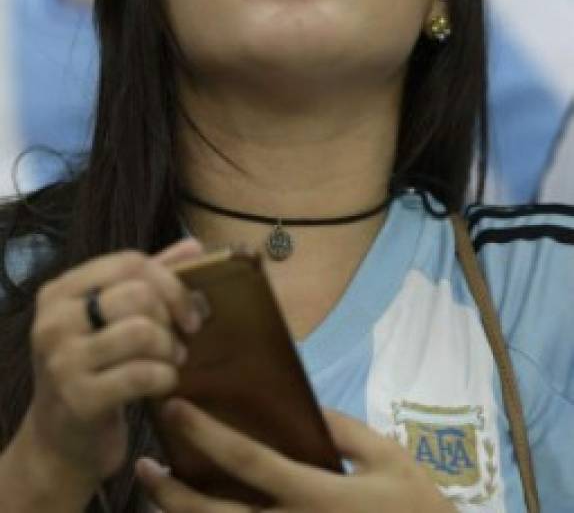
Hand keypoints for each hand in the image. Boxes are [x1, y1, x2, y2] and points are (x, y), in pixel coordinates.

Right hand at [12, 238, 203, 498]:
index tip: (190, 309)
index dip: (171, 282)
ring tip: (171, 361)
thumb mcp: (112, 319)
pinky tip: (164, 383)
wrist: (61, 442)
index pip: (129, 262)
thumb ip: (150, 279)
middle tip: (179, 340)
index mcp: (61, 291)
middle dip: (171, 317)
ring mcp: (62, 361)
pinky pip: (142, 374)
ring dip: (170, 349)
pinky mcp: (79, 399)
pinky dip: (165, 377)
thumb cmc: (95, 369)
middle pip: (137, 294)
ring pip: (141, 332)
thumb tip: (194, 246)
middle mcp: (53, 321)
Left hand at [136, 400, 455, 511]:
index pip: (248, 462)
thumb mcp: (391, 458)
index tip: (176, 409)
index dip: (207, 435)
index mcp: (318, 495)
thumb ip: (346, 432)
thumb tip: (305, 410)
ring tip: (158, 498)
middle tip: (143, 468)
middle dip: (174, 494)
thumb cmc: (419, 510)